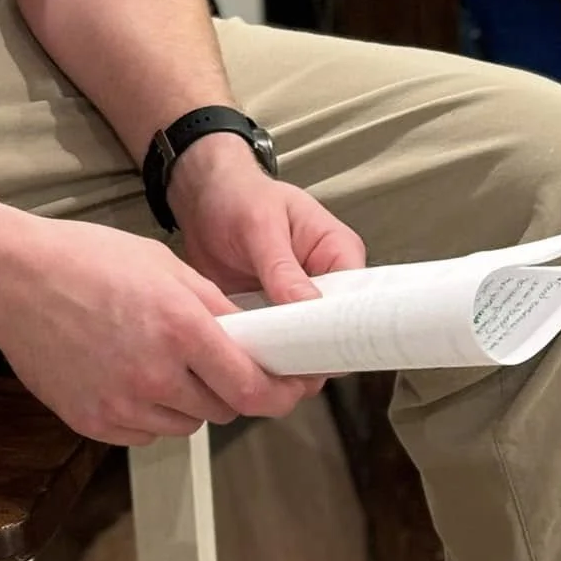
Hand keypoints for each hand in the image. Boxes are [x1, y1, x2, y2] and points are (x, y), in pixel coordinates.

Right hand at [0, 216, 323, 446]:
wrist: (14, 279)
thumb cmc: (86, 259)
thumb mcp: (163, 264)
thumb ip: (213, 306)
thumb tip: (252, 339)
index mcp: (178, 326)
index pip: (251, 387)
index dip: (279, 392)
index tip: (290, 388)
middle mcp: (154, 374)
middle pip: (223, 408)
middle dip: (228, 386)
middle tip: (210, 357)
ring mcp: (121, 405)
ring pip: (185, 422)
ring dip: (187, 399)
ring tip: (156, 356)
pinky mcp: (94, 423)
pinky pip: (145, 431)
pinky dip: (148, 411)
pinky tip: (126, 371)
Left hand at [169, 135, 365, 391]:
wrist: (203, 199)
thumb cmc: (238, 194)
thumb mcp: (260, 224)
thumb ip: (282, 265)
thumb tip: (307, 305)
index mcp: (338, 250)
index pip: (357, 301)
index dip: (342, 328)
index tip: (320, 349)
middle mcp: (326, 282)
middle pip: (336, 332)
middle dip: (313, 352)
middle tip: (286, 366)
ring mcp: (300, 304)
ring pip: (308, 347)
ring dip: (286, 358)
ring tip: (264, 366)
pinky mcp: (274, 319)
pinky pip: (278, 347)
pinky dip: (265, 356)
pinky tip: (248, 362)